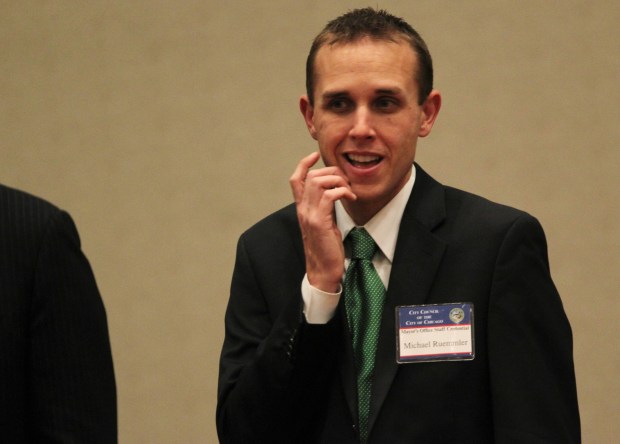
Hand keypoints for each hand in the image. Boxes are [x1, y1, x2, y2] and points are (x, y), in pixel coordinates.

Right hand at [290, 152, 356, 292]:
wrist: (323, 271)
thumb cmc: (326, 248)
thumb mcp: (323, 222)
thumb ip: (324, 207)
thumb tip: (334, 192)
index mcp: (302, 208)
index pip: (296, 179)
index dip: (303, 164)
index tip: (315, 155)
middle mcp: (302, 209)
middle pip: (311, 176)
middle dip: (332, 172)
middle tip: (346, 182)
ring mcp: (309, 215)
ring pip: (319, 182)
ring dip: (338, 180)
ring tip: (349, 190)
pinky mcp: (319, 222)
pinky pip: (330, 195)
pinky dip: (343, 191)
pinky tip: (351, 198)